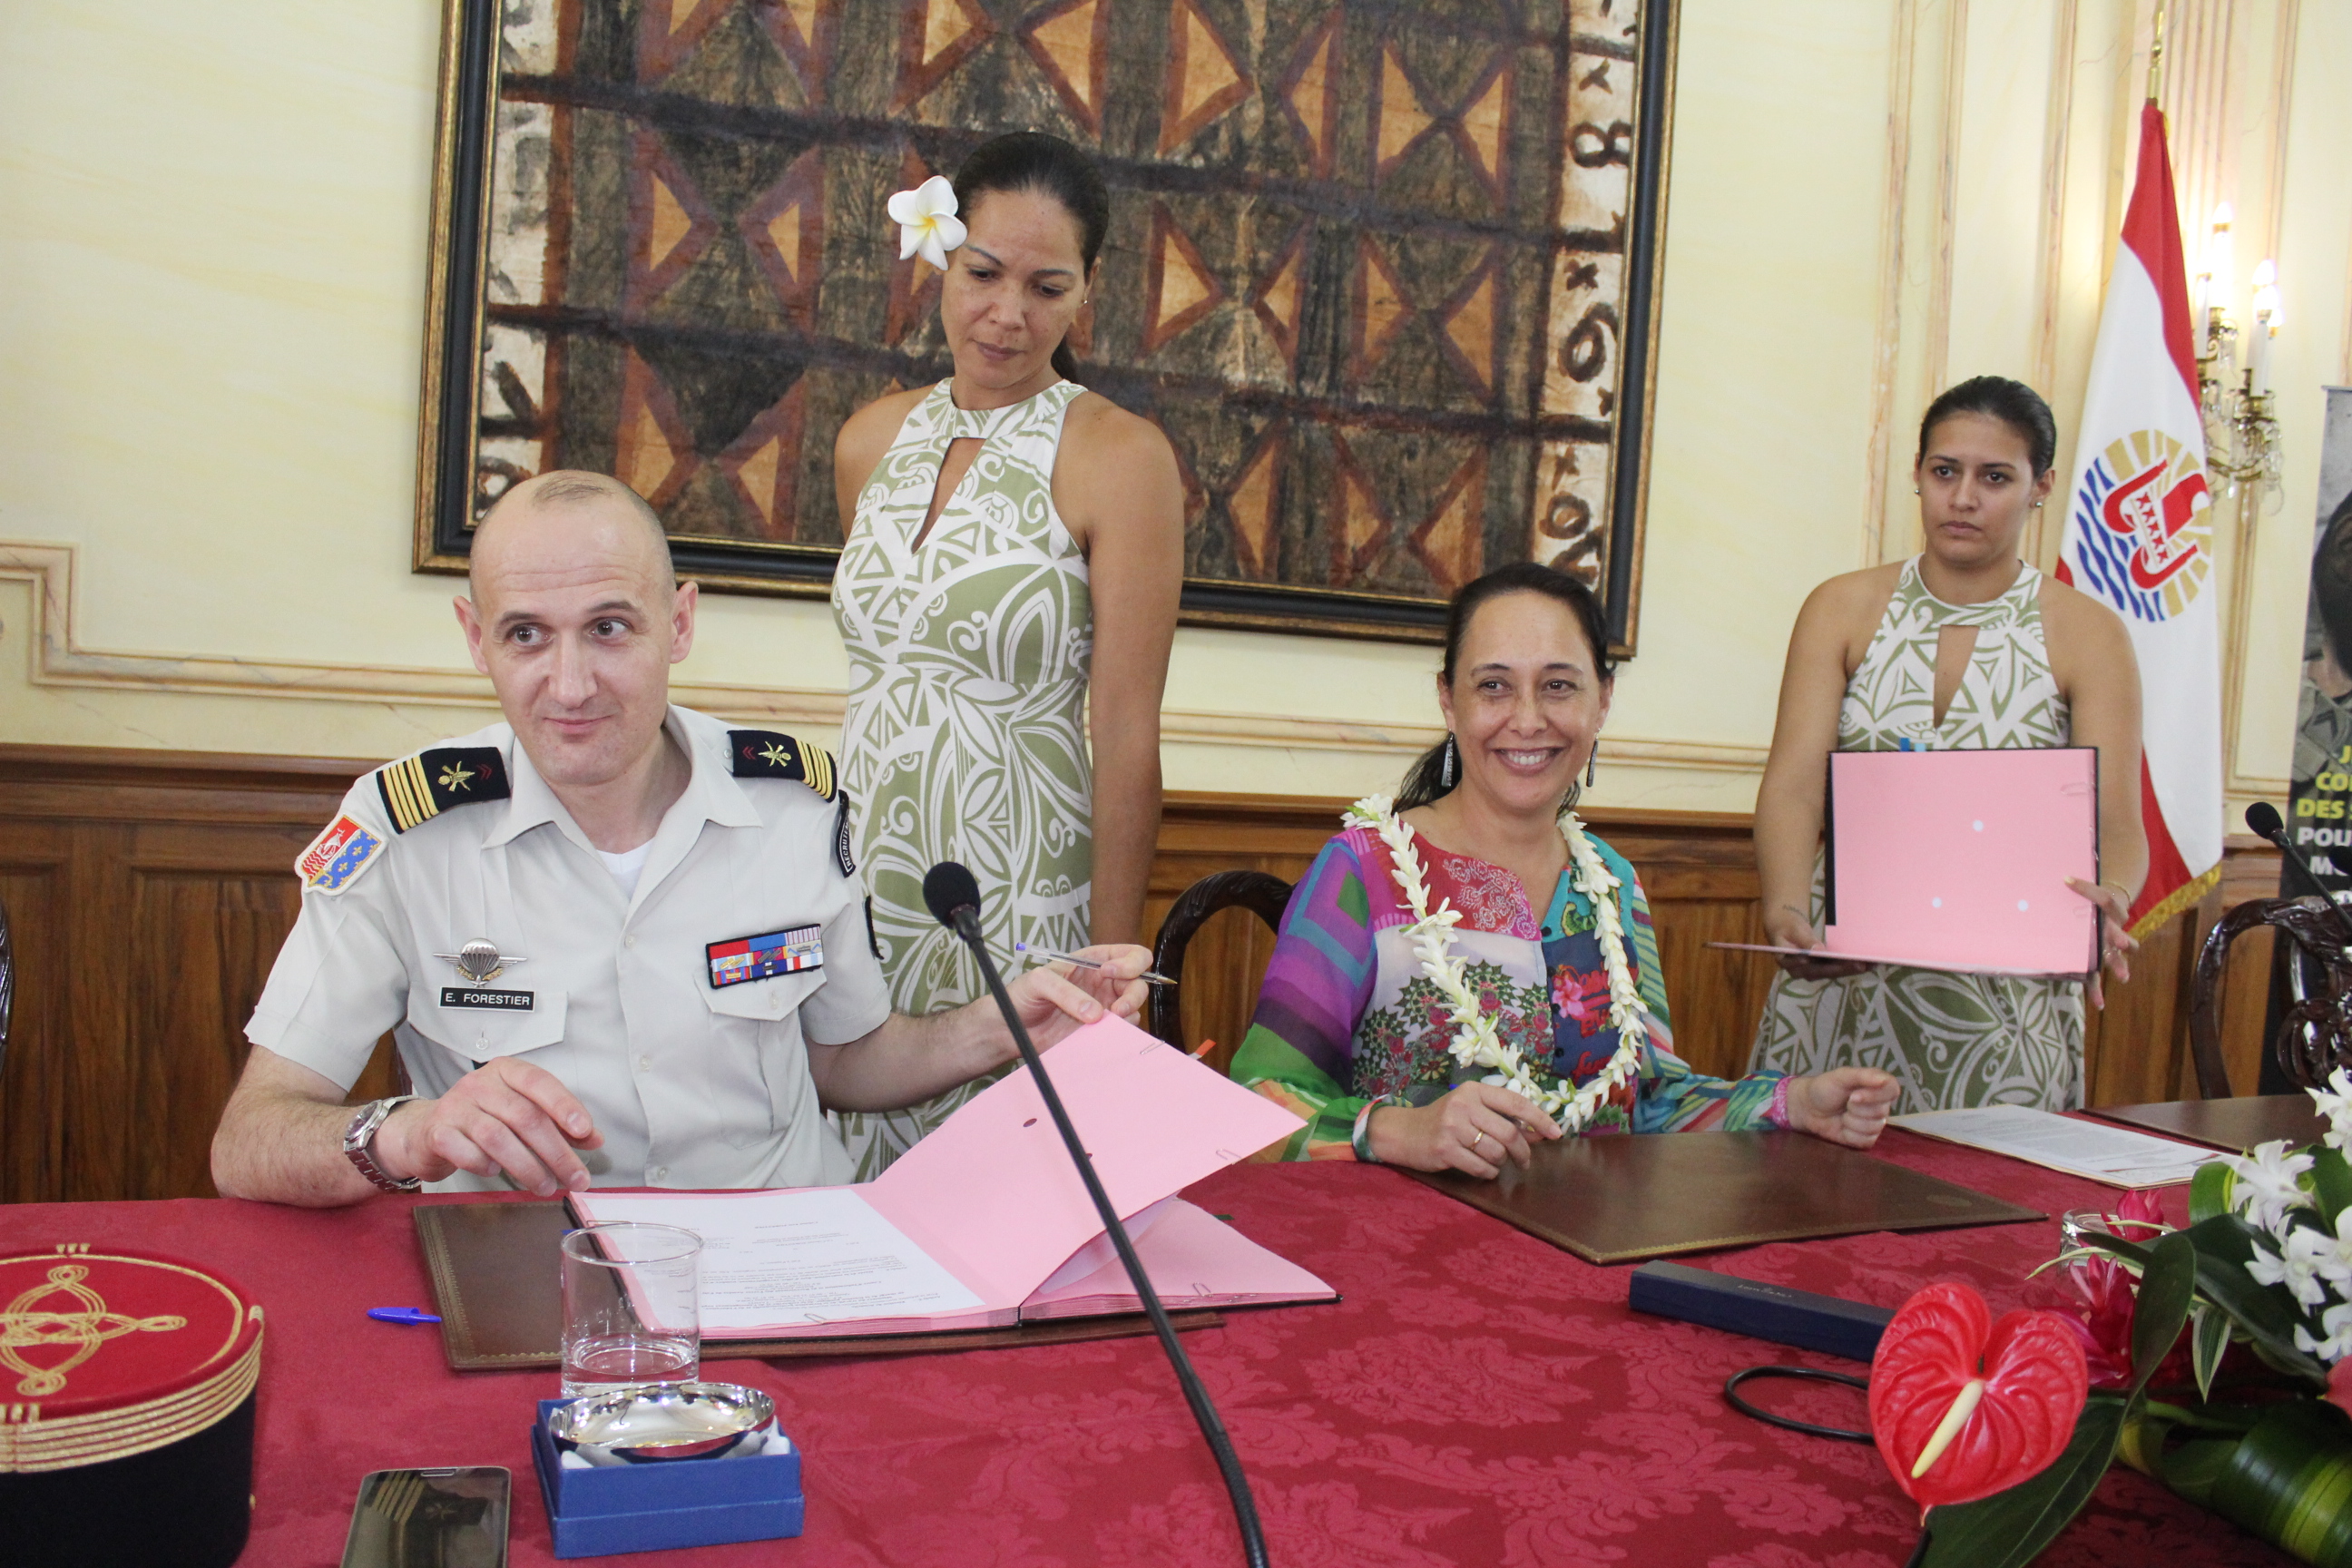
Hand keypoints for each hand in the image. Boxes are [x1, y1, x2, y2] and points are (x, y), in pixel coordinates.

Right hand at [376, 1057, 601, 1196]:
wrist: (427, 1132)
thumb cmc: (483, 1120)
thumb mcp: (522, 1114)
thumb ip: (559, 1124)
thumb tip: (595, 1140)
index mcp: (506, 1071)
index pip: (540, 1083)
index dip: (564, 1106)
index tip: (585, 1131)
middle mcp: (480, 1083)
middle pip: (525, 1117)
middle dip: (556, 1152)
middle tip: (576, 1178)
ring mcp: (455, 1106)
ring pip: (499, 1137)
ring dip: (528, 1166)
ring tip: (545, 1186)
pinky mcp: (437, 1132)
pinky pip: (465, 1151)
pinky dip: (484, 1165)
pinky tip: (496, 1172)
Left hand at [1008, 943, 1150, 1050]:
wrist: (1010, 1029)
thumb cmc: (1022, 996)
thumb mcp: (1039, 981)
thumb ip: (1065, 992)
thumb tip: (1094, 1013)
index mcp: (1093, 962)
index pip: (1129, 954)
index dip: (1130, 962)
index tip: (1109, 972)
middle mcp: (1103, 984)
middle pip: (1139, 983)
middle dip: (1134, 995)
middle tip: (1116, 1009)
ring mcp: (1103, 1008)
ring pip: (1133, 1008)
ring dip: (1127, 1015)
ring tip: (1105, 1023)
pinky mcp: (1098, 1031)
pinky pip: (1120, 1031)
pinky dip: (1117, 1033)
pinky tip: (1100, 1034)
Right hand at [1367, 1083, 1561, 1178]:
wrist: (1404, 1132)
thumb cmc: (1443, 1120)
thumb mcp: (1471, 1110)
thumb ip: (1502, 1119)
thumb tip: (1538, 1133)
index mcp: (1474, 1090)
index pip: (1516, 1103)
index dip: (1539, 1119)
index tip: (1556, 1134)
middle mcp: (1464, 1105)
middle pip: (1509, 1133)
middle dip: (1522, 1152)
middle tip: (1525, 1162)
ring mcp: (1452, 1127)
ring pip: (1496, 1152)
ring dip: (1501, 1163)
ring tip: (1494, 1162)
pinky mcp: (1445, 1149)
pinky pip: (1481, 1167)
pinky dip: (1488, 1172)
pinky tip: (1483, 1169)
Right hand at [1764, 903, 1872, 979]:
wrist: (1786, 928)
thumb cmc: (1786, 926)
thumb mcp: (1793, 929)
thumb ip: (1804, 941)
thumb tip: (1817, 951)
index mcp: (1788, 963)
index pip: (1804, 967)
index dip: (1820, 967)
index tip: (1834, 963)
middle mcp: (1801, 972)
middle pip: (1824, 972)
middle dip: (1843, 968)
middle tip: (1861, 964)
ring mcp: (1813, 971)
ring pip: (1834, 972)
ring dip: (1851, 969)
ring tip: (1870, 964)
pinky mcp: (1823, 968)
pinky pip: (1838, 968)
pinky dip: (1851, 965)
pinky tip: (1867, 963)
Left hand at [1784, 1067, 1899, 1148]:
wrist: (1808, 1108)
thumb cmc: (1825, 1088)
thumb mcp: (1842, 1076)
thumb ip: (1863, 1075)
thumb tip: (1884, 1080)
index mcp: (1878, 1086)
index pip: (1893, 1090)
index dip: (1875, 1096)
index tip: (1854, 1096)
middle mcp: (1880, 1105)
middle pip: (1881, 1112)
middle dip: (1856, 1109)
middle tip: (1844, 1103)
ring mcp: (1874, 1123)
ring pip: (1873, 1128)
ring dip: (1851, 1122)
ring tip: (1842, 1114)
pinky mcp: (1866, 1139)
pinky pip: (1866, 1141)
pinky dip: (1850, 1135)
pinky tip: (1842, 1127)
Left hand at [2065, 878, 2136, 1009]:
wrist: (2108, 907)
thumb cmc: (2087, 901)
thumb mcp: (2083, 892)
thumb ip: (2070, 889)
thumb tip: (2048, 878)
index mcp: (2108, 909)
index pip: (2102, 898)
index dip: (2085, 889)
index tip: (2066, 880)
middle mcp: (2111, 929)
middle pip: (2118, 933)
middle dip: (2121, 939)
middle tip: (2122, 942)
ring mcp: (2107, 947)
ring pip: (2116, 957)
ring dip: (2119, 965)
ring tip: (2122, 976)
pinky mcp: (2097, 961)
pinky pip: (2097, 978)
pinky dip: (2097, 991)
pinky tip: (2098, 1004)